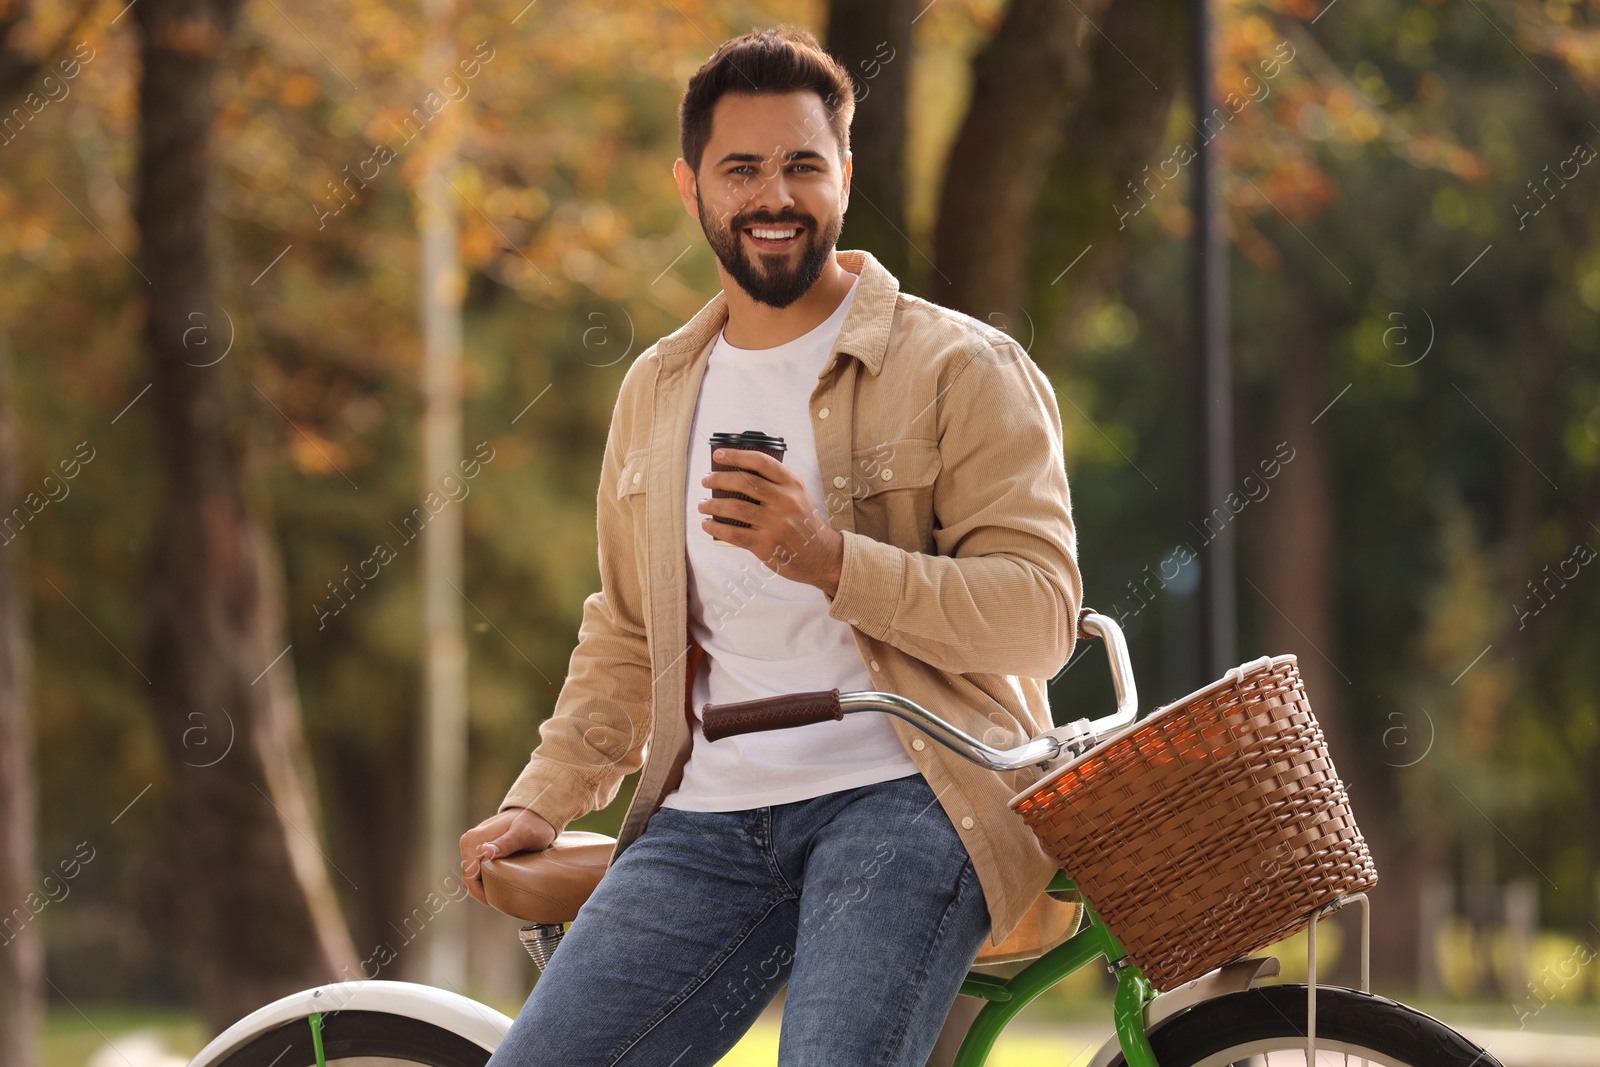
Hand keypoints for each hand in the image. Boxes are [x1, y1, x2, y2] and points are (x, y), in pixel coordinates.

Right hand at [459, 808, 556, 905]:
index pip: (469, 878)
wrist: (536, 811)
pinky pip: (475, 868)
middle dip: (482, 891)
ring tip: (502, 893)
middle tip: (502, 900)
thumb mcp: (523, 835)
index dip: (481, 894)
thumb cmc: (533, 824)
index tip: (498, 901)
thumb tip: (485, 852)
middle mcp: (468, 841)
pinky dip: (484, 878)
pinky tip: (499, 882)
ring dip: (483, 885)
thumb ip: (506, 843)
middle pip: (468, 878)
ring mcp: (470, 843)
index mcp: (474, 841)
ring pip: (471, 875)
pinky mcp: (477, 846)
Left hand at [698, 447, 844, 595]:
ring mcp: (775, 524)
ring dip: (713, 505)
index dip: (737, 456)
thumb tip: (738, 474)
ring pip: (735, 508)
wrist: (822, 555)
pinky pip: (734, 534)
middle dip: (719, 479)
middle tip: (706, 480)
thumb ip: (776, 483)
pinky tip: (708, 524)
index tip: (718, 455)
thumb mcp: (799, 495)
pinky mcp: (766, 545)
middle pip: (744, 483)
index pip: (761, 462)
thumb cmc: (804, 523)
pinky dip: (716, 528)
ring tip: (703, 505)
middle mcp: (785, 501)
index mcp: (792, 485)